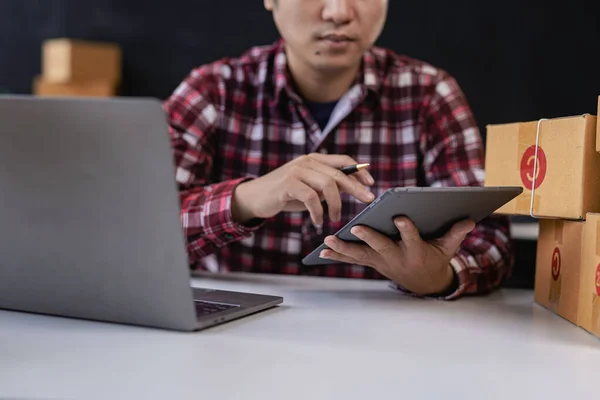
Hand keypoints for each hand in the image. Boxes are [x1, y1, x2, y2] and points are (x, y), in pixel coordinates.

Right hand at [231, 153, 374, 224]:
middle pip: (339, 174)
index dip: (359, 171)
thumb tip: (353, 189)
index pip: (343, 160)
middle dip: (356, 188)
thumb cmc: (286, 194)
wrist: (255, 197)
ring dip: (335, 205)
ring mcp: (297, 171)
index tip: (371, 184)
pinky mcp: (287, 184)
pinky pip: (311, 197)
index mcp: (314, 160)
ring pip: (327, 185)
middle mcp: (307, 162)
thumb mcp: (309, 187)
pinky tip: (318, 221)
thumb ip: (326, 185)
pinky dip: (318, 212)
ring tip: (334, 219)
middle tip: (368, 201)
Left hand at [320, 217, 475, 294]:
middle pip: (381, 246)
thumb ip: (456, 233)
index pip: (412, 238)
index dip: (407, 229)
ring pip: (361, 254)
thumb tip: (470, 219)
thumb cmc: (435, 258)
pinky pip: (353, 259)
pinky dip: (338, 255)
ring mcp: (382, 261)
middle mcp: (396, 257)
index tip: (400, 217)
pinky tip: (322, 251)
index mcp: (416, 251)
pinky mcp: (372, 262)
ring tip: (327, 241)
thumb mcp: (448, 248)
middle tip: (355, 228)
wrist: (424, 282)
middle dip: (368, 238)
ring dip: (344, 248)